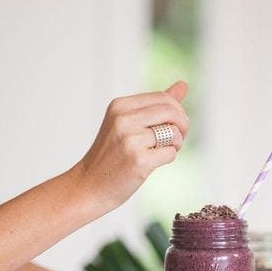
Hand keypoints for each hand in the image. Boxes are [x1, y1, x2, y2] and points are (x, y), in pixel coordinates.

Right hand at [75, 81, 188, 212]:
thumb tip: (183, 85)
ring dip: (176, 143)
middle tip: (177, 138)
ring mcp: (130, 140)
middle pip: (171, 111)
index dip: (176, 111)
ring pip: (173, 132)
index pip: (163, 98)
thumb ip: (156, 105)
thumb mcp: (127, 123)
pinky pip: (170, 152)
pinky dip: (169, 157)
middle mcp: (123, 119)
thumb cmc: (111, 155)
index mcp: (120, 106)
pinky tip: (154, 162)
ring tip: (163, 150)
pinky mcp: (139, 161)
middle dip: (182, 125)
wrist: (89, 186)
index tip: (173, 125)